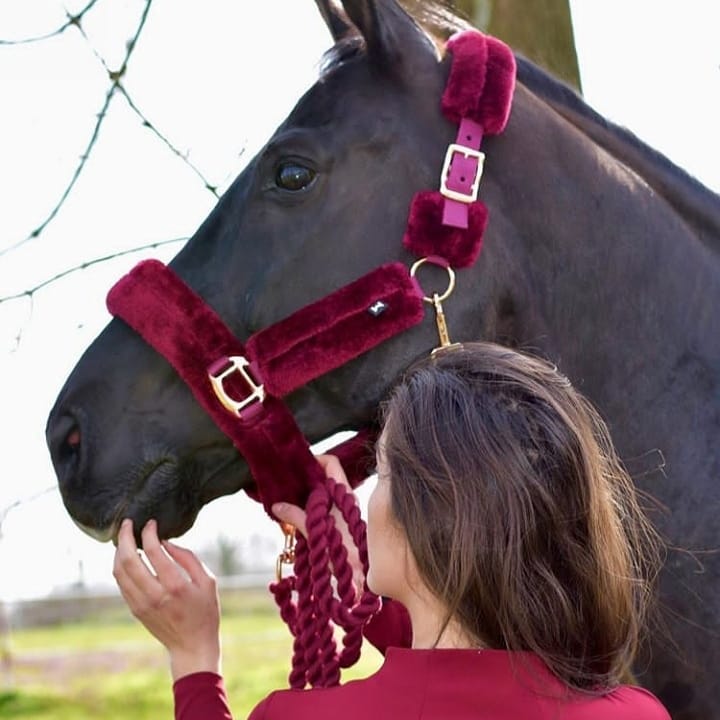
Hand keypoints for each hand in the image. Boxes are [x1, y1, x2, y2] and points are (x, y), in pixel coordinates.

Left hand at [113, 518, 220, 680]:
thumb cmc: (205, 612)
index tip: (151, 523)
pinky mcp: (135, 610)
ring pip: (119, 571)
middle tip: (127, 523)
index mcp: (175, 585)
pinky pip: (121, 583)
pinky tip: (126, 557)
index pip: (153, 551)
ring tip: (124, 537)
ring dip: (118, 551)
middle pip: (128, 559)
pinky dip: (120, 566)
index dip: (149, 533)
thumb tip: (166, 542)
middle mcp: (154, 594)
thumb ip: (188, 558)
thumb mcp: (208, 581)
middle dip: (124, 537)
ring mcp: (141, 604)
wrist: (192, 646)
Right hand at [272, 454, 365, 595]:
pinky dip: (310, 508)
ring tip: (287, 500)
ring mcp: (344, 512)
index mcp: (343, 494)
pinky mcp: (341, 525)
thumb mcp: (317, 534)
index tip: (296, 465)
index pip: (331, 463)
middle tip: (286, 483)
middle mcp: (345, 500)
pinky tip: (296, 517)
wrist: (361, 580)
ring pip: (324, 494)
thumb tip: (277, 505)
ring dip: (306, 495)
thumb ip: (297, 517)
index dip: (314, 460)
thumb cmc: (343, 556)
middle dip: (305, 479)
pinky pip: (325, 509)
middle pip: (325, 477)